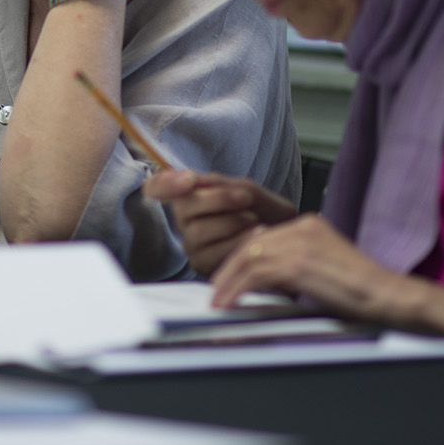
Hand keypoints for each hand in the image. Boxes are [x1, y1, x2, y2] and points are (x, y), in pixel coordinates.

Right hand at [146, 169, 296, 276]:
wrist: (287, 236)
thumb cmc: (263, 211)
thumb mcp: (245, 189)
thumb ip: (218, 183)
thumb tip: (189, 178)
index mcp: (188, 196)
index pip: (156, 187)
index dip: (165, 183)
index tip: (189, 179)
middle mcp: (183, 221)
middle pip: (185, 206)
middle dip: (220, 199)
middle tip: (246, 198)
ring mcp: (191, 245)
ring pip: (199, 230)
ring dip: (233, 222)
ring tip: (254, 220)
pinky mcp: (203, 266)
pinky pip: (215, 252)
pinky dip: (240, 240)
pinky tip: (256, 234)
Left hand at [209, 214, 415, 321]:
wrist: (387, 295)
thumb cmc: (361, 290)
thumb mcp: (320, 270)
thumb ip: (293, 266)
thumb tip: (262, 275)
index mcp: (309, 225)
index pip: (262, 237)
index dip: (241, 259)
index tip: (228, 276)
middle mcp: (303, 227)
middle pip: (251, 245)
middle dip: (229, 270)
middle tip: (216, 291)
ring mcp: (301, 242)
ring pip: (248, 258)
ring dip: (228, 282)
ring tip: (218, 301)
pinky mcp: (299, 263)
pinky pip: (256, 274)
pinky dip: (237, 290)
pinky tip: (229, 303)